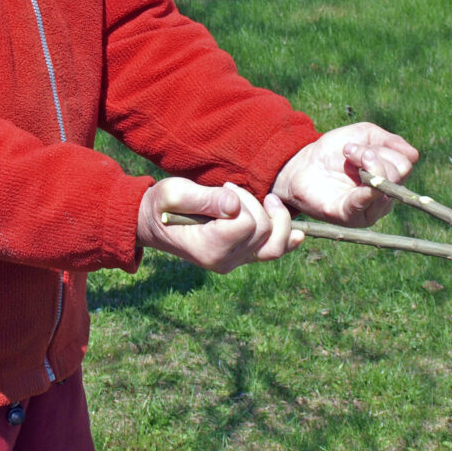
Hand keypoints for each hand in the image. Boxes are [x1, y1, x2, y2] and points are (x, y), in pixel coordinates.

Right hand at [137, 178, 301, 273]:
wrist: (153, 223)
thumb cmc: (161, 205)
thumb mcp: (174, 193)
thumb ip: (204, 198)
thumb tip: (234, 204)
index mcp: (209, 248)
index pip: (248, 224)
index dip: (243, 201)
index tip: (225, 189)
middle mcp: (225, 261)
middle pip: (264, 231)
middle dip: (255, 204)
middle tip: (231, 190)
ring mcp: (235, 261)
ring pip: (275, 245)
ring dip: (276, 219)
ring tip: (266, 201)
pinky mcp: (242, 256)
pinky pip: (273, 252)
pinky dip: (287, 240)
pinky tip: (298, 233)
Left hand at [271, 122, 417, 228]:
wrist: (301, 165)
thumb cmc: (333, 152)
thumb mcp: (364, 135)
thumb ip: (390, 141)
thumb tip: (413, 155)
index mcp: (389, 177)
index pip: (404, 163)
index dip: (385, 148)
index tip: (358, 144)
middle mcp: (384, 196)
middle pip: (399, 174)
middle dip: (375, 155)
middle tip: (350, 151)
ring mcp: (369, 209)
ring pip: (387, 187)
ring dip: (368, 165)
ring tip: (347, 155)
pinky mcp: (350, 216)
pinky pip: (367, 203)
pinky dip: (368, 189)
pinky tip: (358, 174)